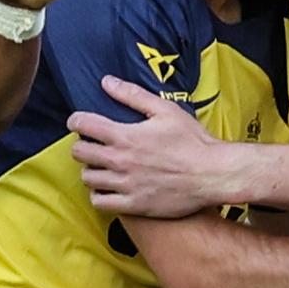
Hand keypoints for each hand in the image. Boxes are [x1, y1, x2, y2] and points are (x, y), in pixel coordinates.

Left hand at [69, 76, 226, 216]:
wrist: (212, 174)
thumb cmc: (193, 141)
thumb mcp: (165, 110)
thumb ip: (133, 95)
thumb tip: (107, 82)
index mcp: (125, 136)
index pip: (83, 125)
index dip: (76, 121)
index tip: (78, 122)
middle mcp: (120, 161)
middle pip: (79, 152)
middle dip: (82, 144)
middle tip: (93, 144)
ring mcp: (125, 185)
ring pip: (87, 178)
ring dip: (90, 170)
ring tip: (101, 166)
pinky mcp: (133, 205)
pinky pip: (100, 202)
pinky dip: (99, 194)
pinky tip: (108, 187)